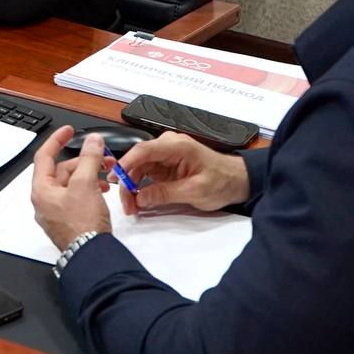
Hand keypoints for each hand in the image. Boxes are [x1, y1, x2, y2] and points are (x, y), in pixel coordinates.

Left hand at [30, 126, 116, 251]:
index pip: (44, 156)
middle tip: (103, 158)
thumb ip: (89, 159)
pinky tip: (102, 192)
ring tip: (106, 177)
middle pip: (61, 171)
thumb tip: (92, 141)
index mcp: (41, 190)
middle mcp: (45, 201)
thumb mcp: (86, 184)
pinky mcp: (68, 222)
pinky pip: (76, 199)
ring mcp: (56, 213)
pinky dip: (89, 191)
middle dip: (83, 162)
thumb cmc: (83, 224)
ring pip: (71, 186)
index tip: (68, 130)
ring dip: (88, 176)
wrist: (92, 255)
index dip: (57, 140)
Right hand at [116, 132, 250, 213]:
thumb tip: (141, 198)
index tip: (117, 180)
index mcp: (177, 146)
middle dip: (128, 183)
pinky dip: (140, 188)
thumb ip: (166, 193)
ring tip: (132, 207)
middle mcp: (168, 147)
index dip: (126, 164)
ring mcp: (165, 156)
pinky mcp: (164, 166)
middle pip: (137, 161)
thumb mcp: (195, 191)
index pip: (144, 150)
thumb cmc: (222, 181)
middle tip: (127, 205)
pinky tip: (138, 201)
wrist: (237, 181)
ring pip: (138, 169)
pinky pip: (145, 175)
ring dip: (132, 187)